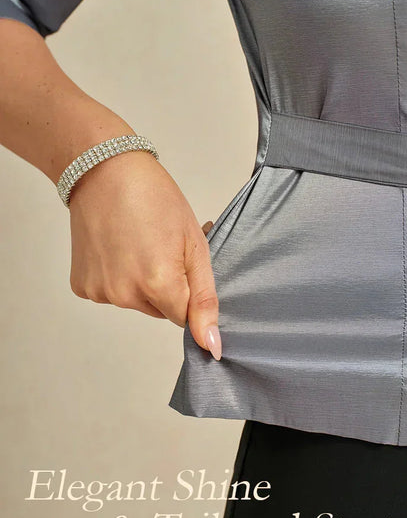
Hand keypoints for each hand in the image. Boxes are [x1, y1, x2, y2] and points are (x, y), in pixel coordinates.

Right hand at [68, 150, 221, 359]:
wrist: (105, 172)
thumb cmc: (154, 198)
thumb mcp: (194, 245)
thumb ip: (204, 299)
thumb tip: (211, 345)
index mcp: (158, 284)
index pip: (185, 317)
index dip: (188, 291)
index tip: (182, 264)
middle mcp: (125, 295)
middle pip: (160, 311)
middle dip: (166, 286)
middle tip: (160, 247)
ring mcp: (101, 292)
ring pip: (136, 303)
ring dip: (141, 283)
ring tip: (138, 243)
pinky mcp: (83, 287)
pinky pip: (112, 294)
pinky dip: (117, 278)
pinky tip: (116, 249)